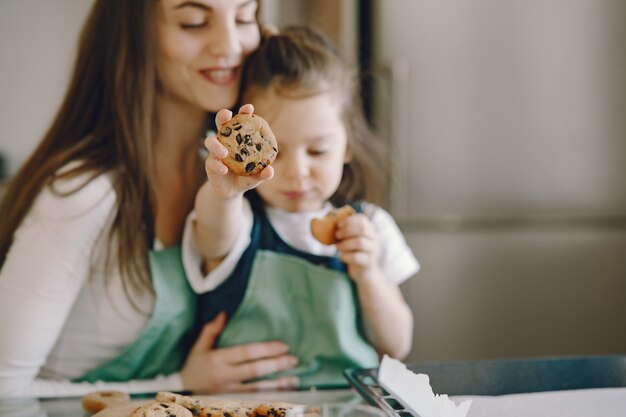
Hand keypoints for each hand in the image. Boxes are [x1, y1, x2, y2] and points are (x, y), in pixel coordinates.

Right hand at [180, 312, 298, 392]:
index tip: (283, 346)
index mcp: (218, 359)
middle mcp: (225, 376)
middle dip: (276, 365)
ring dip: (278, 385)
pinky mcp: (232, 403)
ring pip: (257, 389)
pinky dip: (270, 396)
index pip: (246, 352)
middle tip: (293, 360)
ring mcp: (229, 392)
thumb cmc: (193, 367)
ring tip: (294, 379)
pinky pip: (254, 399)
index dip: (266, 349)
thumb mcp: (199, 347)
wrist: (181, 393)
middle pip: (255, 371)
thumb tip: (224, 313)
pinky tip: (283, 392)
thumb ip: (211, 330)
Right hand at [204, 104, 273, 198]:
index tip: (249, 108)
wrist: (231, 192)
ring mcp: (215, 152)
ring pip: (211, 141)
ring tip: (224, 153)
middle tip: (227, 115)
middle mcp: (225, 142)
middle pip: (221, 123)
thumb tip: (270, 170)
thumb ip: (263, 173)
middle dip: (222, 116)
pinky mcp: (210, 164)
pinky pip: (210, 161)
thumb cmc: (245, 178)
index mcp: (238, 139)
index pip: (240, 122)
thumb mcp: (256, 176)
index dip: (244, 113)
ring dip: (216, 145)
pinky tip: (223, 169)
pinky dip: (216, 164)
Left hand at [335, 214, 381, 282]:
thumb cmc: (355, 252)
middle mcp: (374, 239)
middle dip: (346, 230)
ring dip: (345, 243)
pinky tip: (341, 257)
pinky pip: (357, 257)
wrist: (364, 272)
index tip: (338, 225)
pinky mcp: (369, 262)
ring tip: (337, 247)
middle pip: (362, 229)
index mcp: (370, 230)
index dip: (349, 220)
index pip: (362, 220)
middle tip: (336, 235)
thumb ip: (346, 232)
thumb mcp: (351, 240)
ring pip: (360, 242)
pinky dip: (346, 256)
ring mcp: (373, 251)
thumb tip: (330, 223)